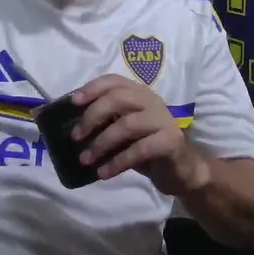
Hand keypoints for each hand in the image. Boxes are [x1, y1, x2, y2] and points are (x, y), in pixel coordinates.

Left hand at [71, 74, 208, 196]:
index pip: (114, 81)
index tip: (73, 102)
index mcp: (139, 93)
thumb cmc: (146, 147)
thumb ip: (107, 122)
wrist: (180, 169)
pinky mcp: (170, 141)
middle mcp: (152, 101)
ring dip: (101, 143)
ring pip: (127, 125)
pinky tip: (104, 173)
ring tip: (85, 160)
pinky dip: (117, 162)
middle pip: (119, 98)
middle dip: (93, 116)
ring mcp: (163, 120)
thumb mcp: (124, 131)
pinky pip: (140, 150)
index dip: (93, 88)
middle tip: (76, 137)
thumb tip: (74, 127)